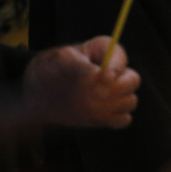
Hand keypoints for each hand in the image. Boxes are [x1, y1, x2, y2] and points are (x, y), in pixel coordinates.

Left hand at [23, 36, 140, 128]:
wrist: (37, 95)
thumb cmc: (47, 71)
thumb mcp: (54, 62)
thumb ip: (73, 63)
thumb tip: (92, 72)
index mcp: (101, 51)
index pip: (119, 55)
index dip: (116, 66)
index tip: (104, 76)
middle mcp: (112, 72)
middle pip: (133, 79)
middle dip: (119, 88)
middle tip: (97, 93)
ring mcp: (112, 93)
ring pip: (131, 100)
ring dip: (116, 105)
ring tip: (92, 105)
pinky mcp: (109, 112)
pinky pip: (123, 119)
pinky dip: (114, 120)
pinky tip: (95, 116)